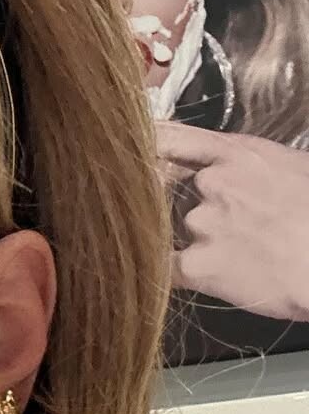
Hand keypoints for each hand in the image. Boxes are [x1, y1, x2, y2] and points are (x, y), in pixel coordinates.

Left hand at [155, 121, 308, 320]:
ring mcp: (202, 224)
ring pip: (169, 232)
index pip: (172, 139)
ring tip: (237, 254)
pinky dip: (169, 272)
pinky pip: (164, 268)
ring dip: (191, 243)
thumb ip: (243, 165)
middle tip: (228, 228)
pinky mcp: (200, 266)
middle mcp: (212, 184)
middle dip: (185, 210)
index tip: (125, 147)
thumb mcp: (288, 168)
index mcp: (238, 155)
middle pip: (170, 194)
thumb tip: (211, 169)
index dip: (144, 144)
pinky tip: (199, 274)